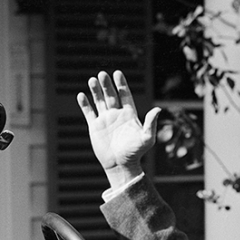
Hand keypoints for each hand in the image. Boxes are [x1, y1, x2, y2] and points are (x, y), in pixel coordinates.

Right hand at [76, 70, 160, 189]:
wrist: (121, 165)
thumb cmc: (136, 153)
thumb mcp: (147, 138)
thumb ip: (151, 123)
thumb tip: (158, 108)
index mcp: (129, 114)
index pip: (125, 95)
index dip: (121, 84)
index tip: (117, 73)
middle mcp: (117, 115)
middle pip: (111, 95)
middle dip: (107, 85)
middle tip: (102, 74)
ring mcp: (105, 120)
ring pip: (99, 101)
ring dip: (96, 91)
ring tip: (92, 80)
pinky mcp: (95, 127)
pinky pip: (89, 113)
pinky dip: (85, 104)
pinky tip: (81, 95)